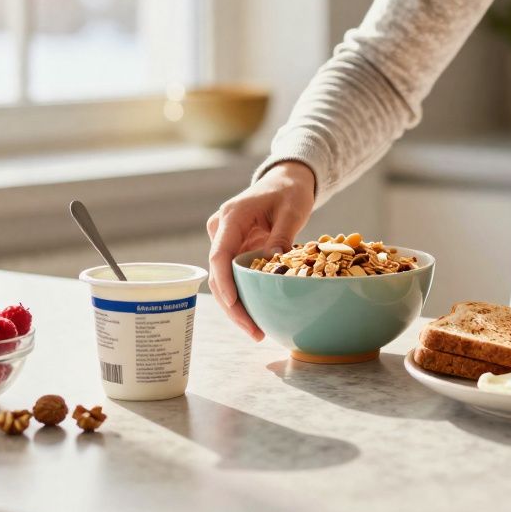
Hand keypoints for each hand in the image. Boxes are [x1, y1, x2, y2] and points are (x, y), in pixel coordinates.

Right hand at [206, 161, 315, 339]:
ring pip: (223, 279)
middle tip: (253, 331)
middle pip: (218, 273)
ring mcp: (225, 240)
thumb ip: (282, 236)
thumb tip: (275, 262)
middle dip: (232, 305)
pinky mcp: (233, 248)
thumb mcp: (292, 210)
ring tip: (256, 332)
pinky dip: (243, 295)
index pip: (220, 254)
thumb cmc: (289, 191)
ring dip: (236, 306)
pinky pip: (233, 276)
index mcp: (232, 217)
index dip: (224, 282)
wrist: (284, 180)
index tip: (234, 305)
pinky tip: (256, 316)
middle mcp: (221, 229)